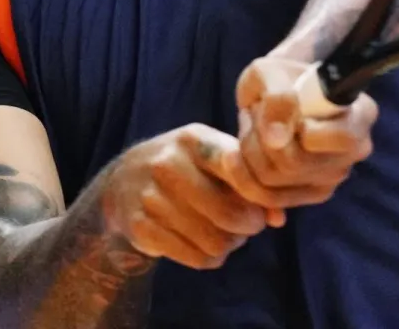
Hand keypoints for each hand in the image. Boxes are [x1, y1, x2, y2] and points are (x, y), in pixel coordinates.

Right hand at [101, 123, 282, 270]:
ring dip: (228, 244)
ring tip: (227, 235)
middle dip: (248, 226)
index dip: (258, 193)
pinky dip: (208, 258)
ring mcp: (151, 196)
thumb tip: (277, 218)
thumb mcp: (212, 158)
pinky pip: (194, 257)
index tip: (260, 202)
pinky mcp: (141, 228)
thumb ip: (248, 180)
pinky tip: (206, 247)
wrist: (121, 182)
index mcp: (193, 139)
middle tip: (248, 225)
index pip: (238, 167)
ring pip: (214, 240)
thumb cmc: (182, 166)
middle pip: (230, 213)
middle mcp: (168, 163)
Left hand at [223, 56, 377, 208]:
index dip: (303, 127)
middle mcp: (356, 150)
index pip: (343, 137)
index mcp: (361, 114)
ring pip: (274, 181)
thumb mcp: (271, 72)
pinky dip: (244, 174)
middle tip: (256, 113)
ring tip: (253, 128)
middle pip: (295, 162)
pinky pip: (267, 197)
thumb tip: (277, 139)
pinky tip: (242, 151)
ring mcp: (334, 176)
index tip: (287, 105)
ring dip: (249, 151)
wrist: (274, 95)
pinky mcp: (311, 195)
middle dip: (260, 136)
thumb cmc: (279, 78)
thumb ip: (277, 96)